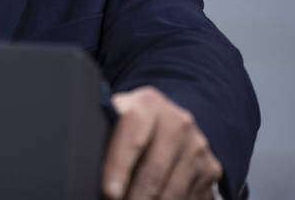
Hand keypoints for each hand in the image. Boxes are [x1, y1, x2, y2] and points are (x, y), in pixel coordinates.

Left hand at [103, 86, 221, 198]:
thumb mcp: (115, 114)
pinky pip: (189, 199)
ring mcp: (197, 147)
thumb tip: (84, 155)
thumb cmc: (131, 123)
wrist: (170, 119)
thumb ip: (104, 128)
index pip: (133, 139)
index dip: (119, 168)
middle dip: (134, 197)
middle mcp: (177, 123)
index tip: (110, 192)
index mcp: (148, 104)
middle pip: (153, 173)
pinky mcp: (210, 169)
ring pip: (172, 191)